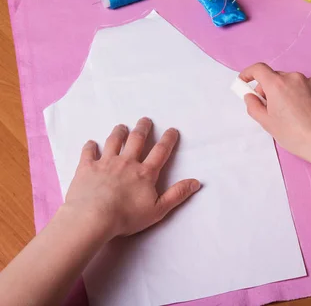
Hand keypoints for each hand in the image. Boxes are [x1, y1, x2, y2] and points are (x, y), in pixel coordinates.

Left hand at [64, 117, 200, 238]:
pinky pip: (88, 152)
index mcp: (145, 172)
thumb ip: (177, 194)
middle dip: (143, 128)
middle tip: (146, 120)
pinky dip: (90, 146)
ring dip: (119, 132)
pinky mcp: (86, 168)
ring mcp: (105, 163)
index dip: (168, 139)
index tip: (172, 130)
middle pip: (137, 140)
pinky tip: (91, 143)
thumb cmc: (126, 217)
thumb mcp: (158, 210)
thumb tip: (196, 182)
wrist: (93, 218)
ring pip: (114, 141)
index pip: (160, 151)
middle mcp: (127, 162)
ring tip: (122, 126)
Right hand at [240, 63, 310, 167]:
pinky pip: (307, 87)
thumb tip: (251, 97)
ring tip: (291, 113)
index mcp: (277, 84)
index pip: (258, 69)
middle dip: (269, 89)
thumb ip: (253, 106)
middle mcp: (294, 77)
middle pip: (275, 77)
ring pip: (292, 82)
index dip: (249, 74)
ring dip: (287, 92)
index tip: (245, 81)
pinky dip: (302, 95)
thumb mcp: (267, 123)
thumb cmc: (295, 135)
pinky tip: (305, 112)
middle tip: (269, 107)